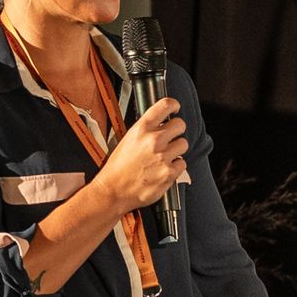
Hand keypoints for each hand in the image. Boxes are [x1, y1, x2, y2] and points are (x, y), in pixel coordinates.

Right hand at [94, 97, 186, 213]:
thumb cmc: (117, 168)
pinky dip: (175, 167)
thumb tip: (160, 123)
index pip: (165, 105)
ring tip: (164, 157)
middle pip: (180, 124)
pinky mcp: (169, 173)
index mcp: (142, 128)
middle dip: (177, 131)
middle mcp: (154, 140)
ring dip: (176, 150)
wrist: (114, 191)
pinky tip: (163, 169)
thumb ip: (145, 130)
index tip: (175, 108)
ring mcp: (163, 157)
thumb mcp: (127, 139)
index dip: (174, 105)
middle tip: (171, 138)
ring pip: (183, 144)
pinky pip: (182, 164)